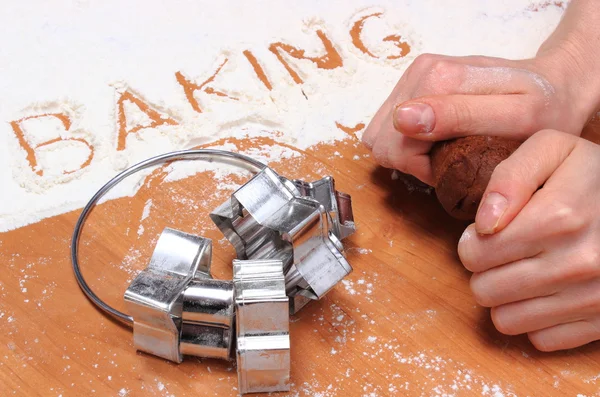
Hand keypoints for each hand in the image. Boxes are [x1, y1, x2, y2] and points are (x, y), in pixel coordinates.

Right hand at [361, 50, 597, 184]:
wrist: (555, 85)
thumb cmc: (543, 109)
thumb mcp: (514, 118)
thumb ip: (459, 117)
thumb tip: (402, 120)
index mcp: (437, 80)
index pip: (396, 146)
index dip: (423, 168)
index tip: (456, 165)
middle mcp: (418, 71)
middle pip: (382, 141)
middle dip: (412, 160)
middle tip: (451, 159)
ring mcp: (413, 75)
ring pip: (380, 135)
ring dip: (408, 151)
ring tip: (446, 150)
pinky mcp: (413, 83)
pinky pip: (389, 127)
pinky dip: (408, 141)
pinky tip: (437, 139)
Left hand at [458, 130, 599, 350]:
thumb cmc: (595, 176)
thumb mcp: (553, 151)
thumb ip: (511, 177)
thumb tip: (484, 224)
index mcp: (558, 217)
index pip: (474, 254)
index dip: (473, 241)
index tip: (489, 232)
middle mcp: (577, 263)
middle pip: (484, 290)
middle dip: (486, 270)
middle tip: (506, 252)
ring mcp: (593, 297)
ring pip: (506, 320)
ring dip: (507, 297)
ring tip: (524, 270)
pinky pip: (542, 340)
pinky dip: (538, 320)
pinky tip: (549, 291)